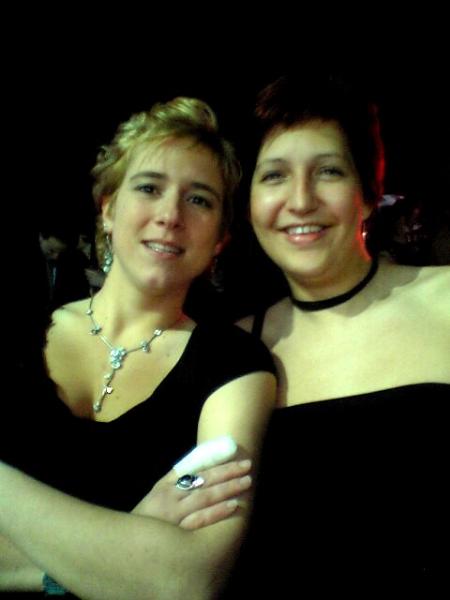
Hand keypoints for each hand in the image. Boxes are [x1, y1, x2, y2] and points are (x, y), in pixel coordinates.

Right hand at [132, 459, 251, 529]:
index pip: (196, 469)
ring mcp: (174, 515)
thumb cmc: (147, 518)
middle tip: (247, 466)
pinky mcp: (178, 533)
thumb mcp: (157, 494)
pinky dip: (217, 511)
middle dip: (228, 472)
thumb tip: (200, 462)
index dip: (217, 462)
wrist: (127, 547)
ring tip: (245, 482)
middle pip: (204, 481)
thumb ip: (176, 478)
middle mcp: (170, 497)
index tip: (235, 455)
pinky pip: (201, 520)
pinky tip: (233, 505)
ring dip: (227, 488)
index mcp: (167, 485)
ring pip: (205, 497)